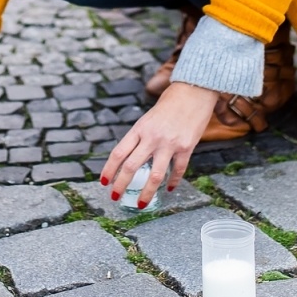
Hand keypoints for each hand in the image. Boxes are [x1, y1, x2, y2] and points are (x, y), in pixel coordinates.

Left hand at [99, 82, 216, 208]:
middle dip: (121, 185)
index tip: (104, 182)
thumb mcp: (148, 119)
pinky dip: (173, 182)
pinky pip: (178, 170)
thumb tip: (130, 160)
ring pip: (154, 175)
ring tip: (140, 204)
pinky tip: (169, 189)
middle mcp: (152, 137)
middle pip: (131, 166)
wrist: (193, 91)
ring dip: (146, 193)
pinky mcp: (186, 147)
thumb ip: (140, 138)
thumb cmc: (169, 105)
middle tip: (115, 197)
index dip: (109, 169)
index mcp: (139, 129)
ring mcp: (170, 143)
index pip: (119, 152)